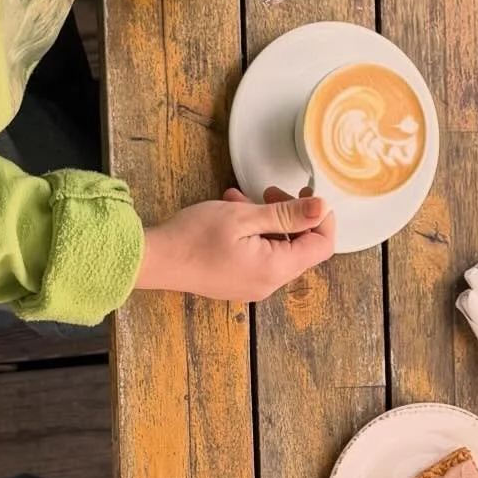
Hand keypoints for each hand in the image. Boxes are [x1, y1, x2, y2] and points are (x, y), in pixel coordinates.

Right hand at [136, 185, 334, 302]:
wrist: (155, 260)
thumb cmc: (194, 238)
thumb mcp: (245, 217)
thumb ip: (286, 214)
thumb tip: (322, 209)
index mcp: (275, 268)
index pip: (321, 247)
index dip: (322, 219)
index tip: (307, 196)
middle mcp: (268, 283)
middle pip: (300, 248)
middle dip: (292, 216)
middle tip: (271, 193)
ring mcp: (251, 285)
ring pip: (278, 248)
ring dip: (269, 220)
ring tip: (246, 199)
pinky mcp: (237, 281)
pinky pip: (259, 255)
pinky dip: (254, 233)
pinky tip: (234, 212)